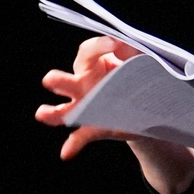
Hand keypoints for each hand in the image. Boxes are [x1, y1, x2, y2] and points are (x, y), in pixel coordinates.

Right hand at [35, 37, 193, 193]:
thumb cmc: (138, 76)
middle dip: (56, 81)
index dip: (97, 47)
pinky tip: (67, 152)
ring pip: (62, 111)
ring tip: (42, 114)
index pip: (86, 53)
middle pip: (63, 81)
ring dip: (51, 113)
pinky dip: (73, 144)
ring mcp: (85, 108)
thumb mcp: (139, 60)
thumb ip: (130, 50)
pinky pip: (80, 137)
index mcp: (93, 65)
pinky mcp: (94, 128)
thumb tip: (121, 41)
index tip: (113, 43)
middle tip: (51, 80)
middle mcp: (83, 85)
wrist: (151, 106)